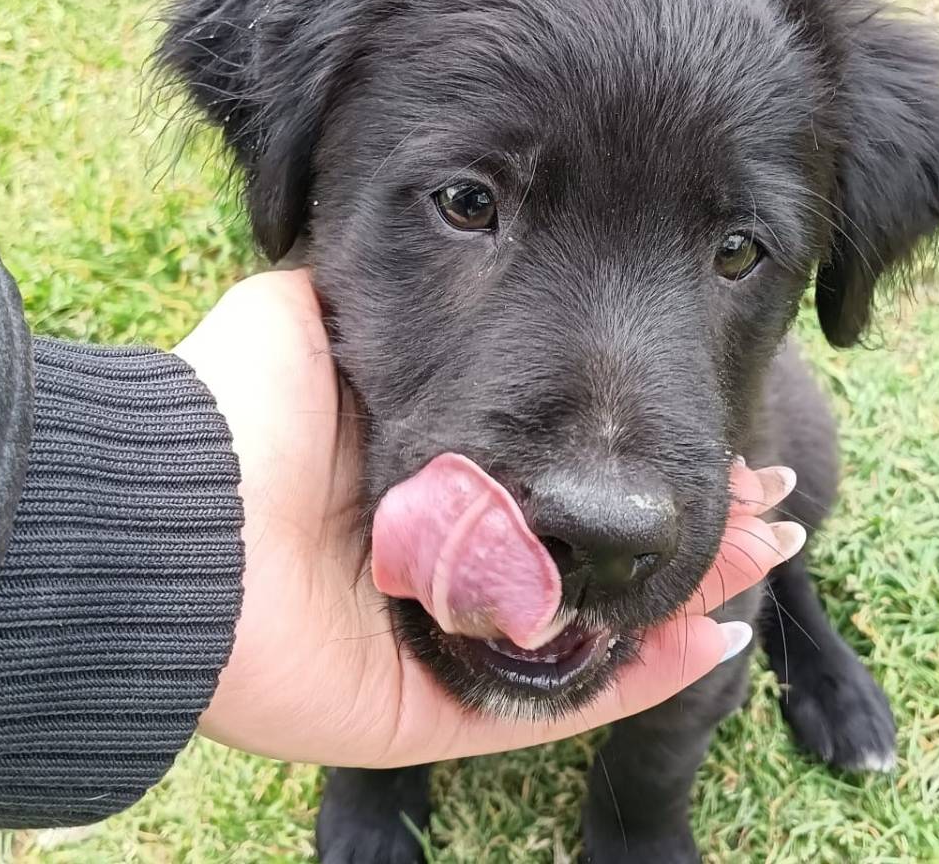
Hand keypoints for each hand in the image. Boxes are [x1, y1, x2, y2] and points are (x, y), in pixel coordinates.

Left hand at [174, 269, 805, 767]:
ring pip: (591, 623)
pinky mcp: (430, 713)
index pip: (556, 470)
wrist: (170, 522)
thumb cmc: (238, 412)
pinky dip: (640, 679)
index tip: (703, 414)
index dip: (630, 451)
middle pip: (587, 546)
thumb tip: (442, 224)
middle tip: (764, 486)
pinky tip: (721, 635)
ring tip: (769, 549)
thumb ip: (383, 284)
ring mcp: (440, 641)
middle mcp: (439, 561)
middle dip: (678, 515)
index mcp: (421, 477)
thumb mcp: (318, 311)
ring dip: (683, 590)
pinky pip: (554, 707)